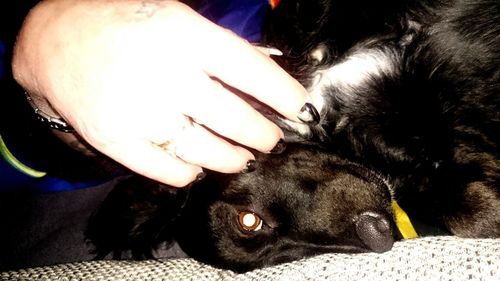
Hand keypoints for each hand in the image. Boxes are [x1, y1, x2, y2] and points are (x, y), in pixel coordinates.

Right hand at [12, 0, 309, 186]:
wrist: (55, 39)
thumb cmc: (124, 25)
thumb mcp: (176, 19)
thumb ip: (218, 48)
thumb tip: (264, 77)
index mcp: (185, 38)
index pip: (251, 72)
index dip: (282, 94)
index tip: (297, 108)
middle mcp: (166, 77)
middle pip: (235, 121)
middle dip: (262, 136)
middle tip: (269, 139)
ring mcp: (140, 113)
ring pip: (207, 152)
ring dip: (233, 159)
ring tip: (242, 158)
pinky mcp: (116, 140)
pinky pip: (168, 171)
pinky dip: (190, 173)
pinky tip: (197, 167)